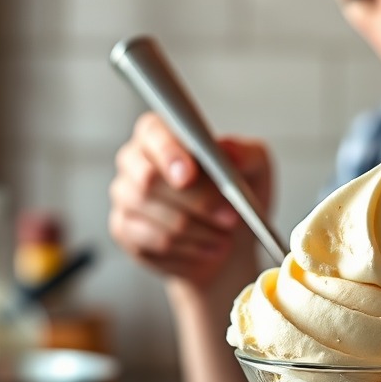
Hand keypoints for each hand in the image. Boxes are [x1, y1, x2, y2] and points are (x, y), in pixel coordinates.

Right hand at [108, 112, 272, 288]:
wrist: (230, 242)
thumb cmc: (235, 199)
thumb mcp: (255, 170)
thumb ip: (246, 155)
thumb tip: (228, 150)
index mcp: (161, 135)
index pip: (152, 132)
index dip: (168, 152)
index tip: (189, 174)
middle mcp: (135, 161)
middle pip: (149, 179)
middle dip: (197, 201)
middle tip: (229, 216)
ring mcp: (125, 197)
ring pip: (157, 216)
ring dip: (201, 231)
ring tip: (224, 236)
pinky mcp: (125, 230)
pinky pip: (155, 243)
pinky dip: (190, 249)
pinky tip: (207, 248)